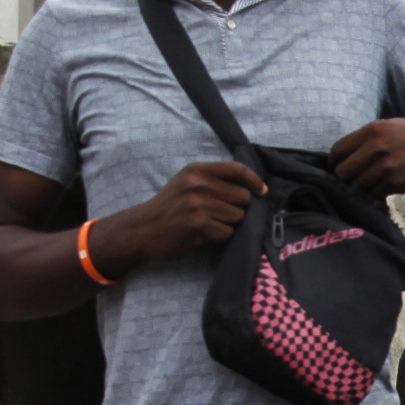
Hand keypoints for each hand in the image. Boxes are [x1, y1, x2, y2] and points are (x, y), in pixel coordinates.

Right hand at [97, 160, 266, 269]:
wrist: (143, 228)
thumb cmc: (170, 206)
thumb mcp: (187, 182)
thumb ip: (214, 179)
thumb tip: (251, 187)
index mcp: (197, 170)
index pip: (237, 169)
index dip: (254, 180)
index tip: (261, 191)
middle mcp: (198, 184)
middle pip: (242, 197)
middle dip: (237, 208)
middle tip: (220, 213)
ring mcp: (198, 205)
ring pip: (237, 216)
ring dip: (228, 223)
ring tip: (210, 223)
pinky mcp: (198, 226)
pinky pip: (227, 232)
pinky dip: (220, 235)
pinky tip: (205, 233)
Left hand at [331, 118, 404, 194]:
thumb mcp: (388, 127)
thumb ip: (366, 140)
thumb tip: (342, 159)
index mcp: (371, 130)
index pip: (338, 151)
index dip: (335, 162)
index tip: (339, 167)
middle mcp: (376, 147)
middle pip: (344, 172)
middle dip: (347, 178)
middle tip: (355, 179)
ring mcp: (386, 166)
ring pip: (358, 186)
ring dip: (363, 188)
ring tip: (374, 182)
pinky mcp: (395, 182)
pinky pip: (375, 193)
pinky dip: (378, 192)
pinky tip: (388, 184)